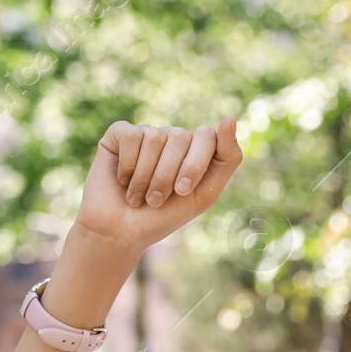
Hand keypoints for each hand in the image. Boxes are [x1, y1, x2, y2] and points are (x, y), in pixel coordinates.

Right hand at [72, 116, 242, 261]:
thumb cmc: (162, 217)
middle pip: (180, 136)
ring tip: (137, 196)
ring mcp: (145, 133)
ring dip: (145, 177)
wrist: (120, 234)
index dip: (194, 164)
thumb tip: (231, 117)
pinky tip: (122, 180)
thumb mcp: (205, 194)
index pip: (206, 136)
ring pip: (154, 137)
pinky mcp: (119, 134)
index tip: (182, 191)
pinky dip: (128, 165)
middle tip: (156, 201)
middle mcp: (170, 137)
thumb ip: (228, 158)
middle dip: (167, 175)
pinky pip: (131, 136)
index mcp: (194, 149)